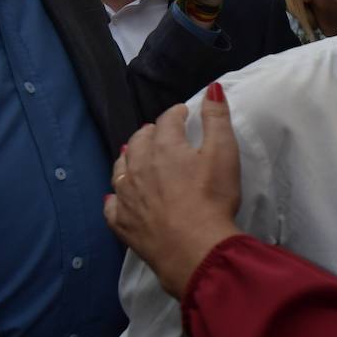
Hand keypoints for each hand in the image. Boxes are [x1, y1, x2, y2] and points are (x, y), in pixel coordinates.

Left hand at [104, 84, 242, 297]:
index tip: (185, 114)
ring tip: (135, 156)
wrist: (194, 249)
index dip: (176, 114)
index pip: (167, 120)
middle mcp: (138, 166)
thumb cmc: (212, 198)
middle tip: (161, 134)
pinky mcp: (122, 223)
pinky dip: (115, 198)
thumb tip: (212, 88)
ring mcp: (126, 195)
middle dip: (149, 133)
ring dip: (128, 158)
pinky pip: (112, 205)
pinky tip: (118, 197)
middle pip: (138, 141)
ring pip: (121, 169)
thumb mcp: (224, 153)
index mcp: (164, 147)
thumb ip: (217, 118)